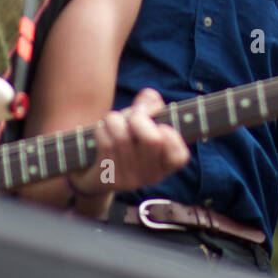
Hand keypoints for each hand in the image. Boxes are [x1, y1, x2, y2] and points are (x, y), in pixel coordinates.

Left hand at [68, 88, 190, 196]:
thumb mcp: (142, 121)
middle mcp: (152, 175)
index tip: (160, 125)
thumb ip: (151, 103)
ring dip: (114, 120)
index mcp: (167, 163)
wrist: (96, 171)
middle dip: (138, 116)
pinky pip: (105, 142)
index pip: (180, 156)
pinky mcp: (110, 178)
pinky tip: (103, 132)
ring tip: (114, 122)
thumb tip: (148, 98)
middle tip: (133, 115)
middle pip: (152, 139)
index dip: (171, 135)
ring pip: (123, 136)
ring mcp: (131, 179)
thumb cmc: (126, 138)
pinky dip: (102, 129)